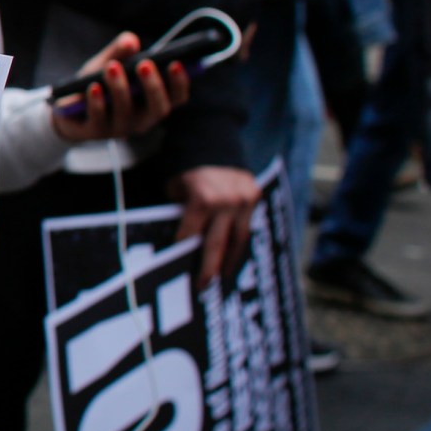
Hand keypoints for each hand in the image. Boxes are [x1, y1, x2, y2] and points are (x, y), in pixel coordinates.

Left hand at [51, 32, 189, 141]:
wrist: (66, 108)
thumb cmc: (97, 83)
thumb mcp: (108, 62)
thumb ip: (120, 50)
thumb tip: (130, 41)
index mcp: (153, 102)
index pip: (177, 98)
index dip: (180, 83)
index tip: (176, 63)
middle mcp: (142, 119)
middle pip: (158, 108)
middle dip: (153, 86)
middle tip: (144, 64)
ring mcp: (119, 128)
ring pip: (126, 112)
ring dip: (119, 89)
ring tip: (112, 67)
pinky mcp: (94, 132)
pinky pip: (98, 119)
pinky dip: (96, 102)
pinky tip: (93, 87)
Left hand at [171, 166, 260, 284]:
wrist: (212, 144)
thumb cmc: (187, 173)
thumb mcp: (175, 191)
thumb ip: (179, 215)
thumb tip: (179, 247)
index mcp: (204, 198)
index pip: (192, 233)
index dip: (184, 252)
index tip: (178, 270)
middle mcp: (228, 200)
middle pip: (217, 243)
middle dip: (209, 267)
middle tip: (202, 286)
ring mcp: (245, 199)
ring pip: (238, 239)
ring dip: (230, 261)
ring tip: (222, 277)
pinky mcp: (255, 198)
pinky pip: (247, 227)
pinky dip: (239, 244)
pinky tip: (232, 258)